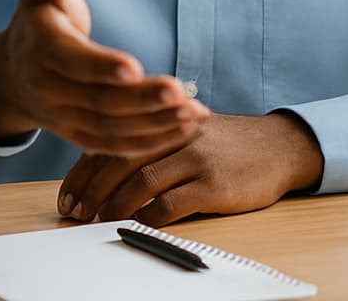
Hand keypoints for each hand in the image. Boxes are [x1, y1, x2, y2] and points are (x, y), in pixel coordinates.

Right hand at [0, 0, 208, 153]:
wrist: (9, 76)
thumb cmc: (37, 22)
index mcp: (41, 50)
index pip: (72, 62)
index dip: (102, 66)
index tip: (134, 67)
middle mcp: (49, 90)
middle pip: (98, 101)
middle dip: (142, 100)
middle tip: (181, 92)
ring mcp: (64, 118)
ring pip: (110, 129)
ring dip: (154, 124)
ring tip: (194, 112)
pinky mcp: (79, 137)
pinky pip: (115, 146)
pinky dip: (150, 142)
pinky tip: (184, 128)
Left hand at [56, 112, 324, 226]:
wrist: (280, 146)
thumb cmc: (229, 143)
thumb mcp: (188, 130)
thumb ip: (153, 142)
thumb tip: (104, 171)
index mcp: (165, 120)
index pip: (111, 142)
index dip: (82, 172)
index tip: (67, 197)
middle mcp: (176, 133)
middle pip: (119, 161)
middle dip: (91, 192)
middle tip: (76, 215)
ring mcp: (196, 158)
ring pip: (140, 182)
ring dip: (114, 207)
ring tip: (99, 223)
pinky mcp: (213, 184)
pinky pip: (170, 204)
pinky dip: (148, 218)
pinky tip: (137, 226)